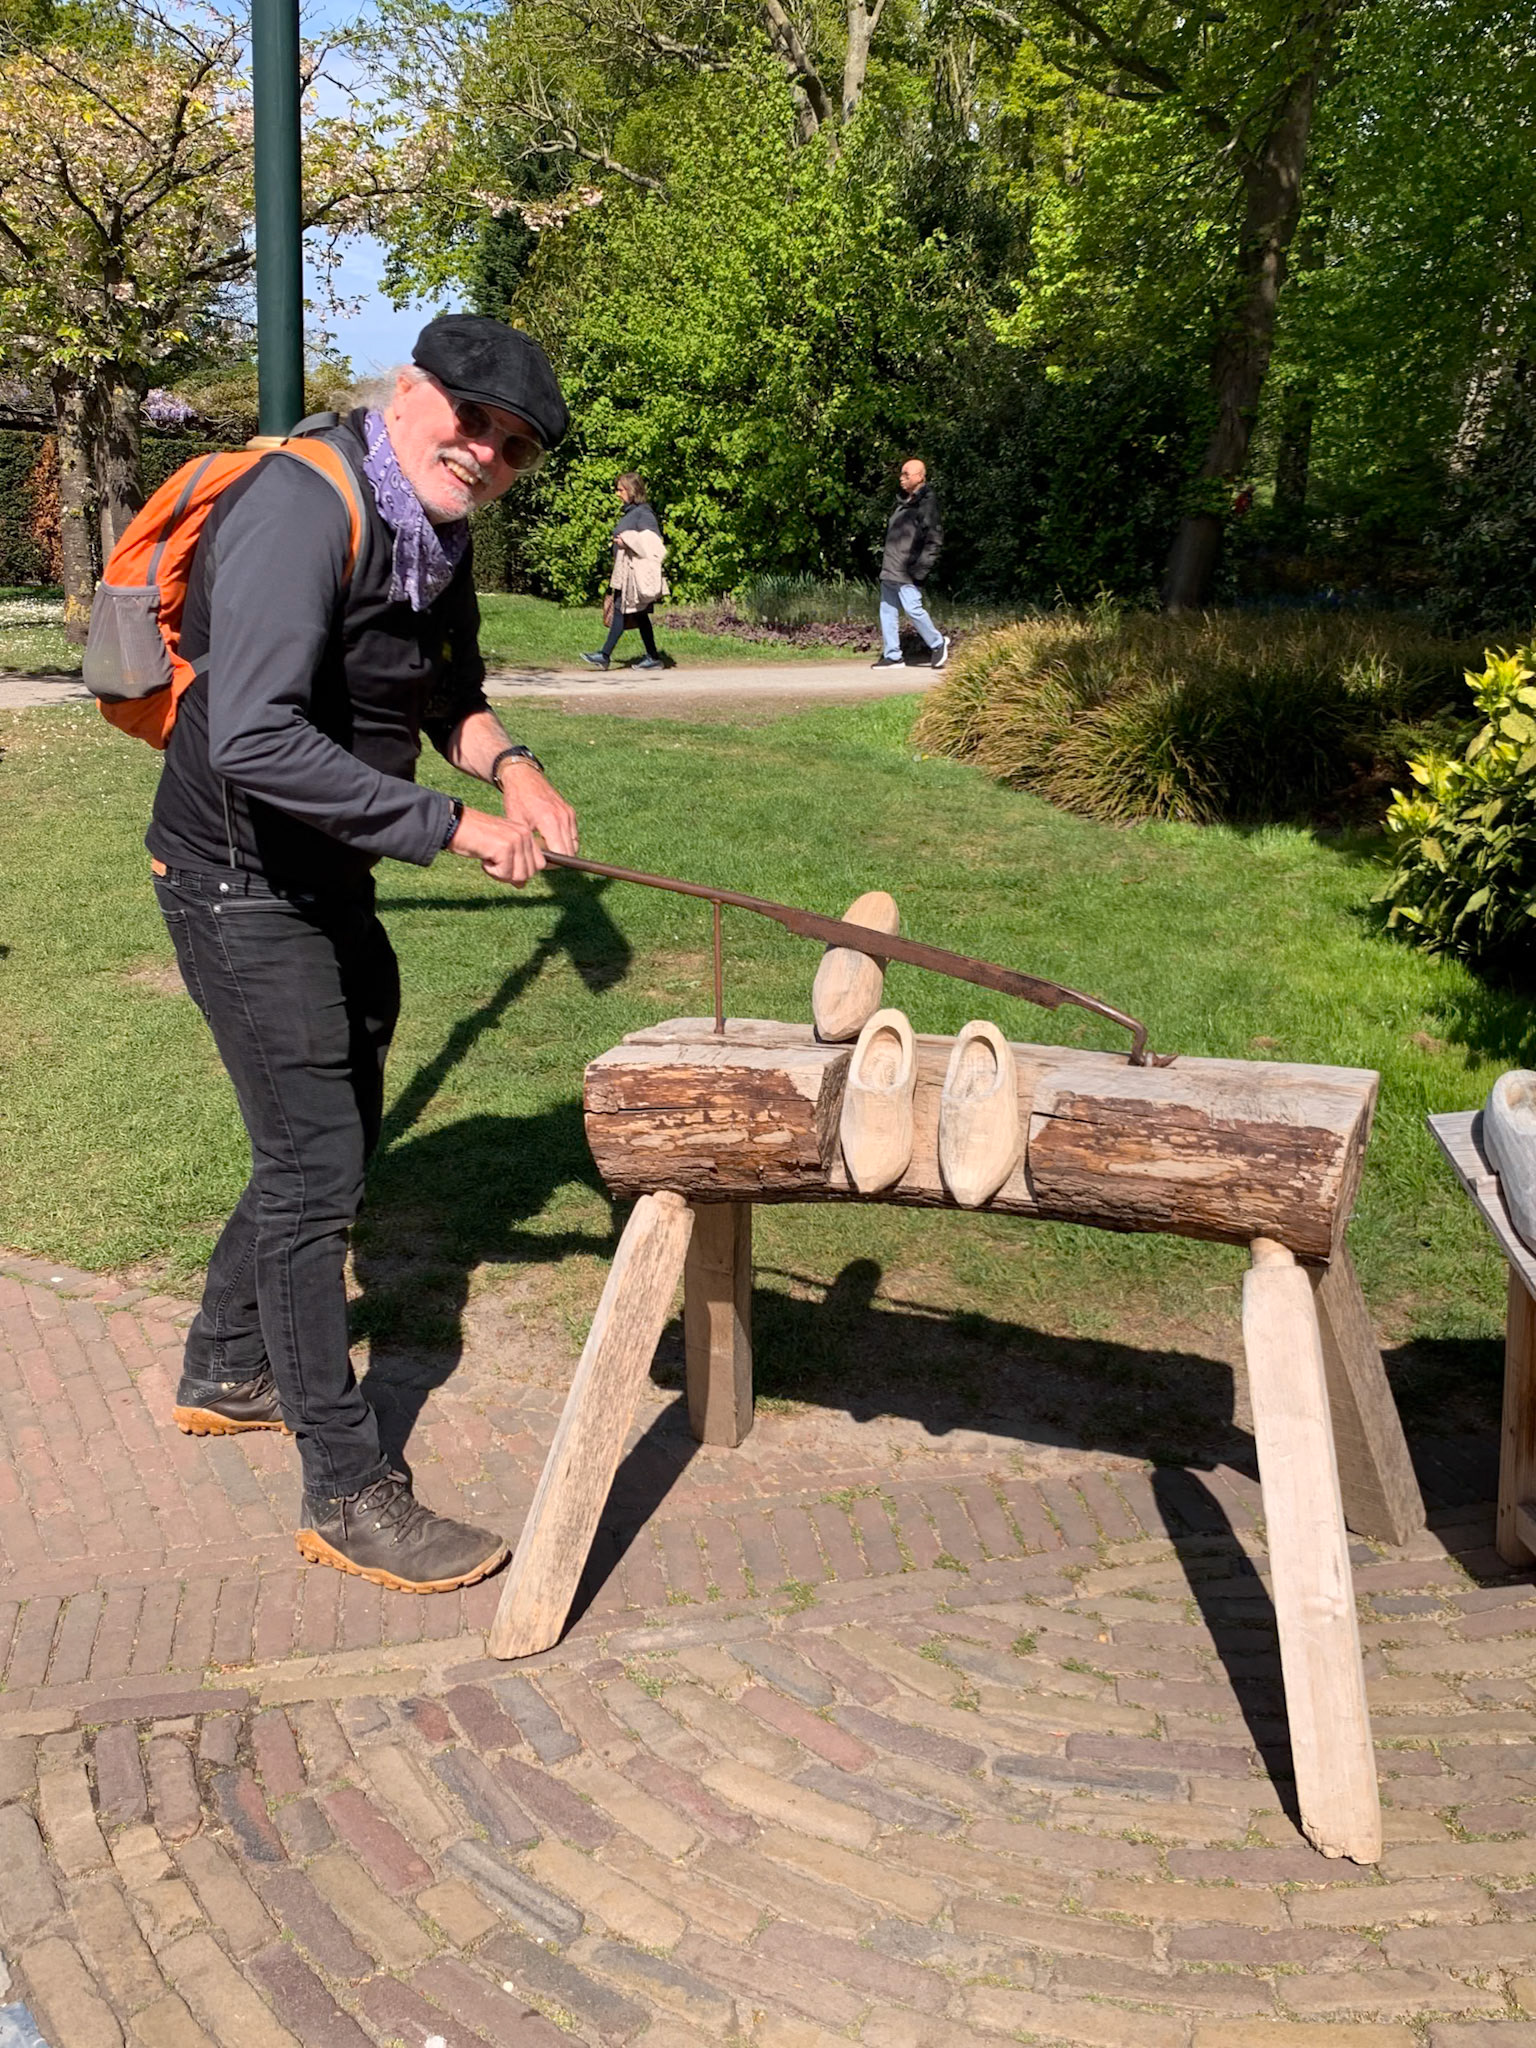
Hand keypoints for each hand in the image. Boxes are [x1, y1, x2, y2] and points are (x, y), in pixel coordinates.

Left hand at [447, 764, 577, 885]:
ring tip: (547, 849)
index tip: (542, 864)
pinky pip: (573, 834)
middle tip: (544, 859)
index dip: (554, 864)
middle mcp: (563, 817)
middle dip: (559, 859)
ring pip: (574, 844)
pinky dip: (565, 841)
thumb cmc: (517, 800)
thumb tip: (535, 863)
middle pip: (571, 851)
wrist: (524, 777)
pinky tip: (551, 839)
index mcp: (550, 821)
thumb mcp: (518, 824)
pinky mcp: (570, 811)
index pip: (562, 854)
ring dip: (564, 850)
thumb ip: (528, 843)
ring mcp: (568, 814)